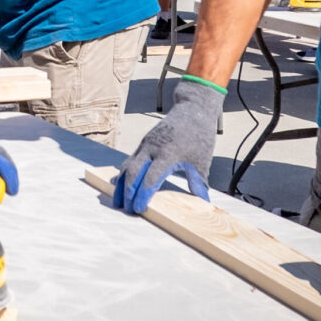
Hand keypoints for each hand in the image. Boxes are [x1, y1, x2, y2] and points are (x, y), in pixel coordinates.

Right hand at [113, 80, 223, 213]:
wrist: (193, 110)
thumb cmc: (199, 136)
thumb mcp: (202, 160)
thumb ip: (198, 182)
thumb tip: (203, 202)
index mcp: (168, 154)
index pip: (150, 178)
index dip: (143, 194)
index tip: (139, 209)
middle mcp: (152, 148)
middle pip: (134, 172)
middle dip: (128, 192)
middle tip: (126, 210)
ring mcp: (146, 144)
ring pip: (128, 166)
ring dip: (121, 185)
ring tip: (118, 202)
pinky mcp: (144, 143)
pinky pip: (130, 159)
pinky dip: (124, 174)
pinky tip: (120, 186)